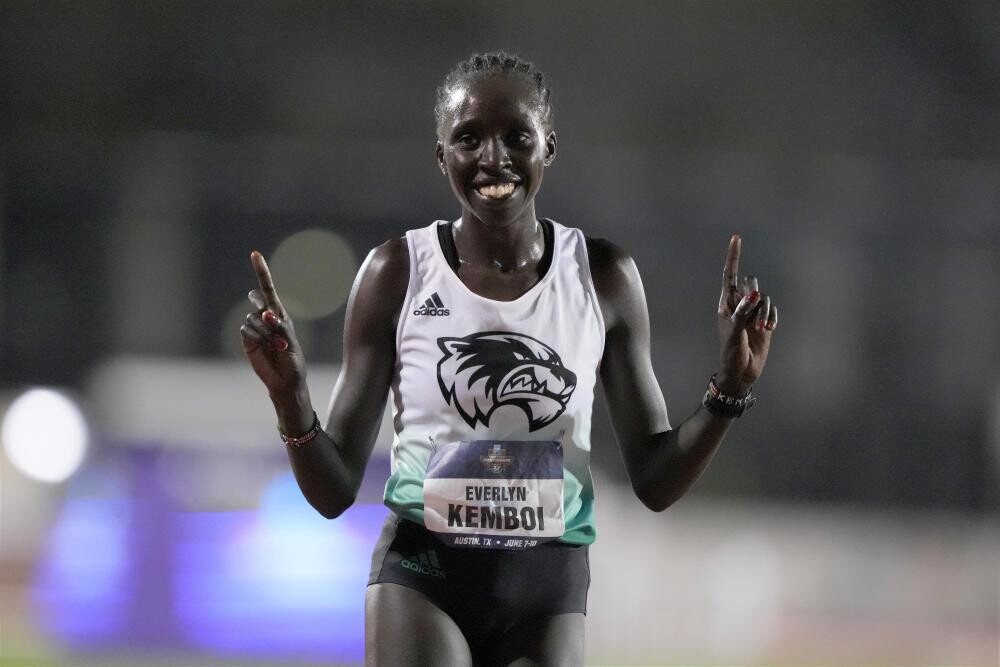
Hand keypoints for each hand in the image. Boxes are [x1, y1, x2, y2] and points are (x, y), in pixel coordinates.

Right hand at [240, 250, 306, 394]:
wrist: (285, 382)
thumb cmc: (293, 362)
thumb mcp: (291, 342)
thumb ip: (279, 327)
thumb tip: (266, 314)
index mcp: (280, 315)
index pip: (269, 290)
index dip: (262, 272)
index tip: (254, 254)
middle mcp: (266, 318)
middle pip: (256, 298)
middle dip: (259, 302)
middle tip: (269, 318)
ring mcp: (255, 328)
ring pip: (253, 318)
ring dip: (265, 332)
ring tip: (277, 346)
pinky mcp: (247, 340)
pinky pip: (246, 329)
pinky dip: (258, 337)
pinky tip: (268, 348)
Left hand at [716, 235, 777, 392]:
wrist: (741, 372)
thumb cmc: (731, 352)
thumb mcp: (734, 331)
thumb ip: (742, 311)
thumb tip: (753, 293)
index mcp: (726, 303)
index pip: (729, 274)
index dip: (733, 256)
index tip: (736, 238)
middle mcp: (740, 304)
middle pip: (751, 283)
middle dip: (754, 296)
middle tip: (750, 316)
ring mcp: (753, 313)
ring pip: (764, 298)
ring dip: (764, 313)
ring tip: (758, 330)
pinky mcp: (765, 322)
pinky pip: (773, 310)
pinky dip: (772, 318)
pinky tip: (767, 330)